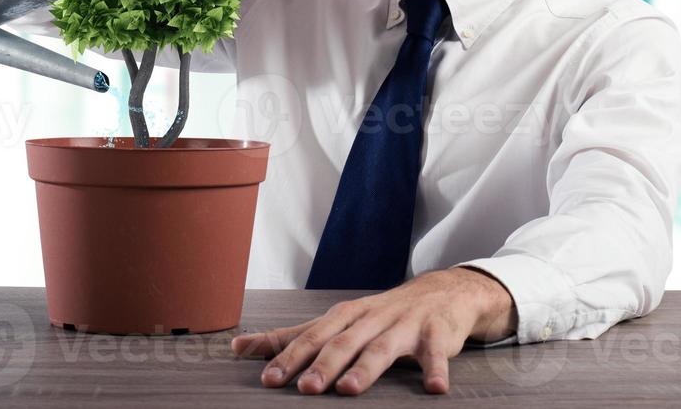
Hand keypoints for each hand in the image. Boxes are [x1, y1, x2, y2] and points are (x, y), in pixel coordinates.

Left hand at [230, 267, 515, 395]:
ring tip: (349, 389)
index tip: (267, 379)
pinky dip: (436, 370)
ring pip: (383, 348)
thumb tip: (238, 349)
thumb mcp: (338, 321)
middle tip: (305, 389)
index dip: (289, 357)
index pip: (312, 336)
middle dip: (322, 365)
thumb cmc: (381, 313)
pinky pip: (436, 354)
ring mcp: (405, 325)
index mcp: (346, 316)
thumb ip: (292, 337)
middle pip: (343, 343)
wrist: (443, 291)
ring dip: (365, 369)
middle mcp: (372, 318)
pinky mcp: (437, 334)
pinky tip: (435, 389)